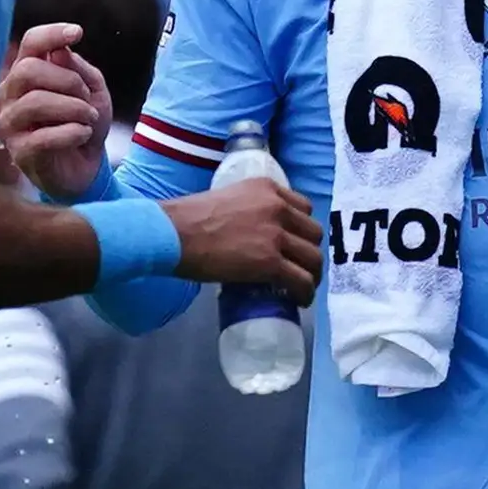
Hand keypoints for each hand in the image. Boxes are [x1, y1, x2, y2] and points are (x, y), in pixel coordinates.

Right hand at [0, 24, 109, 199]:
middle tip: (87, 98)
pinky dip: (72, 132)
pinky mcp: (20, 151)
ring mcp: (11, 123)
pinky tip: (84, 134)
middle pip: (29, 70)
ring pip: (36, 102)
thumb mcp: (92, 91)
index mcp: (28, 73)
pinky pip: (43, 136)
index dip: (52, 34)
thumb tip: (60, 51)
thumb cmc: (83, 123)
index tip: (78, 32)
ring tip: (90, 118)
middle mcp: (12, 94)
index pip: (30, 43)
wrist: (86, 168)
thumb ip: (78, 69)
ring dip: (74, 108)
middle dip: (68, 81)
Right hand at [163, 177, 322, 298]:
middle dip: (309, 251)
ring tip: (302, 287)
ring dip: (311, 274)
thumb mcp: (227, 199)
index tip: (296, 242)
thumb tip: (252, 233)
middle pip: (313, 233)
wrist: (174, 234)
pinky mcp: (271, 262)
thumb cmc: (188, 219)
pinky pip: (301, 281)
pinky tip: (300, 300)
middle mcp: (278, 207)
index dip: (302, 229)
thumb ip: (248, 209)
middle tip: (299, 266)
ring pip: (312, 258)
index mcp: (267, 188)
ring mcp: (276, 235)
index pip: (303, 208)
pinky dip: (305, 293)